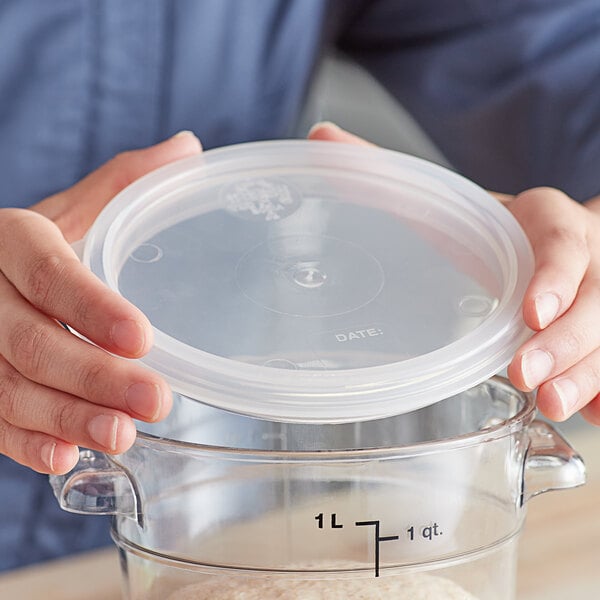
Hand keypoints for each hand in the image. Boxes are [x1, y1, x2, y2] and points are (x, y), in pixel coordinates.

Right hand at [0, 132, 202, 473]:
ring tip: (123, 436)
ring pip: (9, 387)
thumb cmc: (32, 245)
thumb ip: (124, 183)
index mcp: (9, 240)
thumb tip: (190, 149)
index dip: (91, 308)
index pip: (48, 273)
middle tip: (156, 400)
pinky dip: (24, 442)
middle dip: (94, 376)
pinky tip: (66, 457)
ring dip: (66, 417)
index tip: (143, 338)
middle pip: (31, 340)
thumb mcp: (70, 209)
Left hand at [309, 122, 599, 425]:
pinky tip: (591, 413)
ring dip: (587, 372)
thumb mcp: (450, 204)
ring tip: (555, 405)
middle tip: (528, 376)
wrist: (544, 238)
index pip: (564, 242)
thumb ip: (387, 173)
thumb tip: (319, 137)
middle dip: (567, 341)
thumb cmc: (489, 228)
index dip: (556, 276)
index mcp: (547, 221)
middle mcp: (588, 258)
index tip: (529, 312)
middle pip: (596, 297)